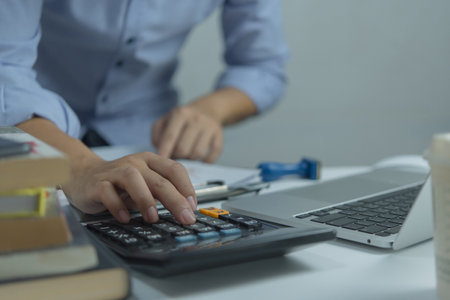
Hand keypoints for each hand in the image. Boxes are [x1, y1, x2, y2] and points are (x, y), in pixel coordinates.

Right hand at [64, 152, 196, 223]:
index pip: (175, 170)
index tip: (193, 207)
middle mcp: (135, 163)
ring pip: (133, 179)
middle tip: (185, 218)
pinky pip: (108, 193)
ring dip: (146, 199)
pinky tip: (125, 218)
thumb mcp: (145, 183)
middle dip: (175, 200)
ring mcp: (115, 172)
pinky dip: (117, 206)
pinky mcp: (97, 184)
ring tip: (153, 218)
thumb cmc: (120, 182)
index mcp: (150, 161)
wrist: (83, 175)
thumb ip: (161, 192)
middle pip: (159, 179)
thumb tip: (184, 210)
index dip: (187, 188)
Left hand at [152, 106, 222, 162]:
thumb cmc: (181, 119)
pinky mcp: (219, 135)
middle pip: (183, 149)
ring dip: (190, 158)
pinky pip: (212, 155)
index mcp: (180, 114)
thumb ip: (157, 134)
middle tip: (176, 154)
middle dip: (177, 156)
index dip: (164, 151)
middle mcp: (196, 119)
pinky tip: (200, 158)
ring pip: (197, 153)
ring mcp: (209, 127)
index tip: (160, 162)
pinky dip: (206, 161)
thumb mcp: (165, 120)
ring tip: (187, 154)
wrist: (207, 109)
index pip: (170, 136)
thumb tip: (160, 152)